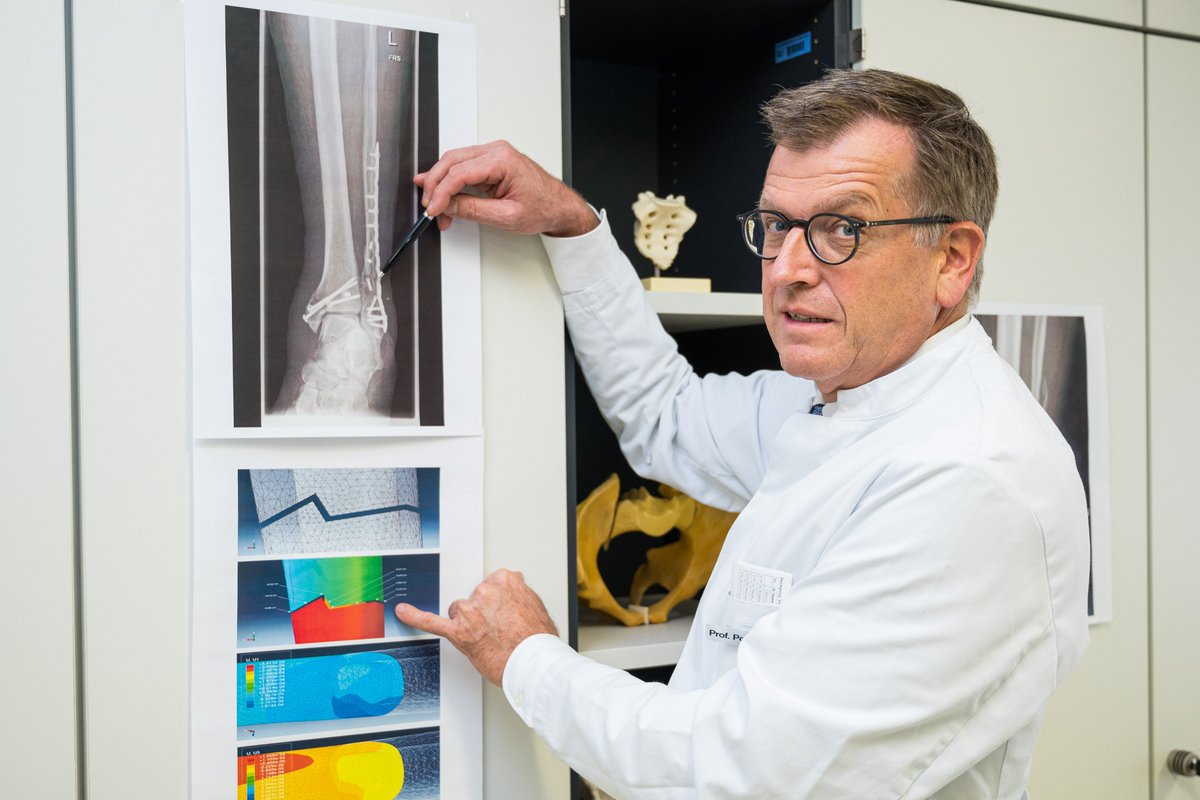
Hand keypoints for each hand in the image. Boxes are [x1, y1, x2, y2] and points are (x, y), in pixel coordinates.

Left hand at [395, 568, 557, 685]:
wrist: (533, 663)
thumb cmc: (537, 640)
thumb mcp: (536, 605)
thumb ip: (518, 596)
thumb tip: (513, 599)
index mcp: (505, 581)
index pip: (491, 584)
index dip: (496, 602)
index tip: (501, 611)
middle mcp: (486, 592)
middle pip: (474, 597)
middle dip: (482, 613)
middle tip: (499, 629)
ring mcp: (470, 611)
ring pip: (459, 611)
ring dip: (469, 623)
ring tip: (487, 637)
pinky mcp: (459, 632)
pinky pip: (431, 622)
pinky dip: (414, 617)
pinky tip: (403, 611)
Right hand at [415, 140, 597, 237]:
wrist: (560, 207)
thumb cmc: (543, 208)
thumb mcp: (506, 216)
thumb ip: (473, 210)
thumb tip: (448, 206)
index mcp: (503, 160)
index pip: (460, 172)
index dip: (441, 192)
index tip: (433, 209)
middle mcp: (497, 151)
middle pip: (452, 161)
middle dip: (435, 185)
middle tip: (429, 207)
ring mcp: (494, 154)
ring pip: (454, 162)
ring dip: (441, 184)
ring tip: (434, 206)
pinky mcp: (491, 162)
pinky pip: (463, 166)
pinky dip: (451, 181)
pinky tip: (439, 192)